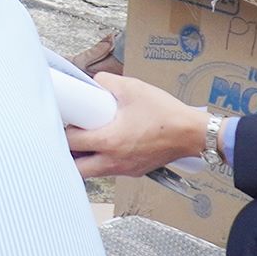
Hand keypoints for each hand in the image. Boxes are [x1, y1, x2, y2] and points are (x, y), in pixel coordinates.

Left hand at [70, 71, 210, 179]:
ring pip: (92, 173)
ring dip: (85, 160)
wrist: (192, 133)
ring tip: (89, 140)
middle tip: (72, 137)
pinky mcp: (134, 172)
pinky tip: (110, 144)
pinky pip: (109, 171)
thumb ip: (107, 82)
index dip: (65, 130)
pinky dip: (103, 161)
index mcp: (109, 141)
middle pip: (76, 169)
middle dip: (69, 154)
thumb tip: (94, 83)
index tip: (68, 120)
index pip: (71, 142)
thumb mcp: (133, 88)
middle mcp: (113, 161)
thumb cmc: (165, 113)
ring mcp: (124, 170)